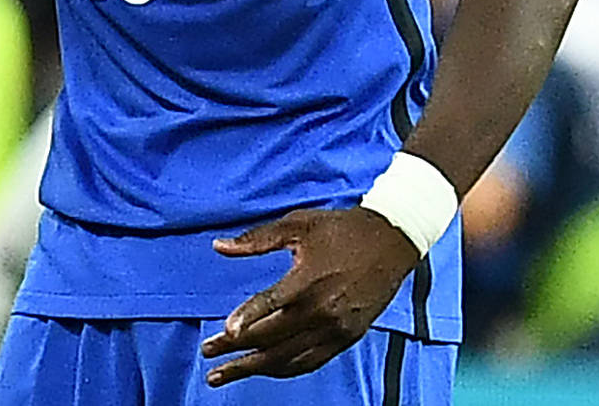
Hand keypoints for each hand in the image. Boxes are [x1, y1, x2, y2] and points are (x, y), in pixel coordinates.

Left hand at [199, 207, 418, 384]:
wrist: (391, 242)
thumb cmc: (340, 229)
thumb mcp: (297, 224)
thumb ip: (256, 239)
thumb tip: (218, 246)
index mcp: (308, 281)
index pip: (270, 306)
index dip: (245, 321)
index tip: (223, 334)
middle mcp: (322, 311)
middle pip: (272, 338)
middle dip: (235, 350)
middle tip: (207, 354)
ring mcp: (336, 329)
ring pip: (289, 358)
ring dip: (254, 368)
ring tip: (225, 374)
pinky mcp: (347, 338)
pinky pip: (311, 361)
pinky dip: (284, 369)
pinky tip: (264, 370)